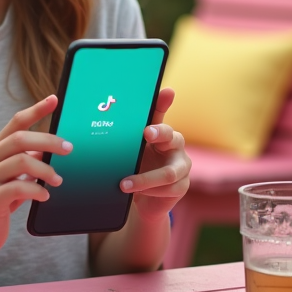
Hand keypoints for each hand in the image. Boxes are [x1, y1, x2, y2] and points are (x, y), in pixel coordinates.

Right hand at [0, 95, 72, 258]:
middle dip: (49, 141)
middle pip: (21, 138)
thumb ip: (24, 162)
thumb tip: (47, 150)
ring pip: (22, 161)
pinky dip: (37, 190)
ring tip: (57, 180)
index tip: (54, 99)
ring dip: (46, 170)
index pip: (16, 122)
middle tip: (68, 149)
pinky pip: (19, 188)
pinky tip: (44, 195)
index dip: (36, 109)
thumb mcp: (9, 178)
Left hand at [120, 88, 190, 221]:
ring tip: (123, 184)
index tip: (164, 93)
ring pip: (168, 172)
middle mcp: (176, 145)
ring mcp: (182, 166)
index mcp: (161, 132)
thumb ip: (125, 139)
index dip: (163, 103)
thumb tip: (108, 120)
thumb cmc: (136, 168)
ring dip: (144, 179)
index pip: (161, 113)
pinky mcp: (182, 186)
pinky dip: (149, 192)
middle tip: (145, 133)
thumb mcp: (130, 153)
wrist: (143, 198)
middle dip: (159, 133)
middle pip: (172, 135)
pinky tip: (136, 194)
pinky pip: (167, 189)